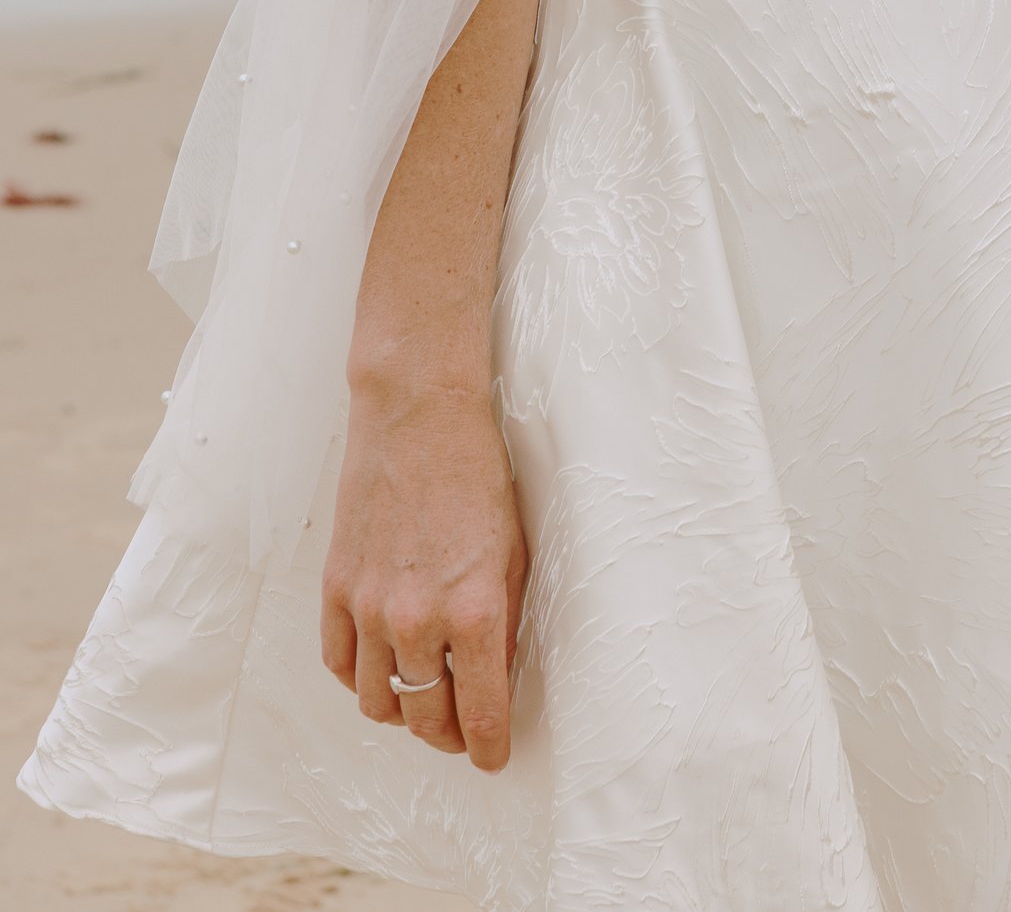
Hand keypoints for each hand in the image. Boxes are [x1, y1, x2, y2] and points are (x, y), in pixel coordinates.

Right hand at [320, 373, 528, 770]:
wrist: (420, 415)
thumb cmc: (478, 474)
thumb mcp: (513, 549)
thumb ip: (503, 619)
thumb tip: (494, 677)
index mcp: (473, 610)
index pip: (479, 712)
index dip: (489, 746)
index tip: (493, 757)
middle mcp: (417, 619)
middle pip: (426, 717)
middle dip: (448, 735)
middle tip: (461, 733)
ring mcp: (370, 607)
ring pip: (378, 702)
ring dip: (402, 713)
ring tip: (422, 701)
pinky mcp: (336, 588)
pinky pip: (340, 665)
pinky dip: (361, 680)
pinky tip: (381, 670)